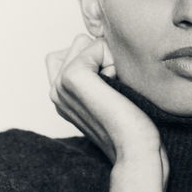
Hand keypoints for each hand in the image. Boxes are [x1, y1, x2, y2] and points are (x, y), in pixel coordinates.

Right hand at [45, 34, 168, 181]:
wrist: (136, 149)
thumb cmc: (132, 127)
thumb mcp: (109, 95)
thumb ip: (96, 74)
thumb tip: (102, 45)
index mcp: (61, 96)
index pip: (70, 51)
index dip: (96, 59)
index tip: (110, 90)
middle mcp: (55, 90)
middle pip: (78, 42)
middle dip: (102, 56)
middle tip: (115, 88)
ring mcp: (60, 85)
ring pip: (85, 41)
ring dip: (108, 58)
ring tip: (115, 89)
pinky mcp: (72, 78)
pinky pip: (95, 45)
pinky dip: (112, 60)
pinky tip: (117, 86)